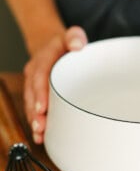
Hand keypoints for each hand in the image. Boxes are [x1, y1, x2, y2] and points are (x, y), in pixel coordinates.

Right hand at [23, 26, 87, 143]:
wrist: (58, 46)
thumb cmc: (69, 44)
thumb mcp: (73, 36)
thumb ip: (75, 37)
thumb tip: (77, 45)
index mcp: (44, 57)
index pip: (39, 75)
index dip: (40, 92)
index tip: (43, 108)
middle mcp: (36, 70)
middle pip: (32, 93)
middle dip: (35, 111)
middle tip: (41, 127)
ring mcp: (35, 82)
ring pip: (31, 102)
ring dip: (34, 118)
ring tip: (40, 134)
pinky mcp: (38, 91)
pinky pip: (34, 105)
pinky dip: (37, 119)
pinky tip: (41, 133)